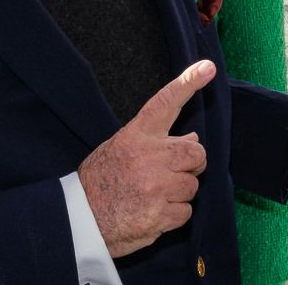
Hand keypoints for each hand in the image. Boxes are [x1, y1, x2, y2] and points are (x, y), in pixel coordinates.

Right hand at [77, 60, 215, 256]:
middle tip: (171, 173)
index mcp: (137, 136)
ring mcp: (156, 185)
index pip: (166, 103)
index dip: (188, 83)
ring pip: (192, 185)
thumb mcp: (122, 150)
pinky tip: (151, 213)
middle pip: (196, 152)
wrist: (79, 219)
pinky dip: (173, 215)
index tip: (207, 68)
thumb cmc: (101, 181)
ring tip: (152, 196)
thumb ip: (155, 143)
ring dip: (178, 193)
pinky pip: (186, 212)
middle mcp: (149, 156)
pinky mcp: (160, 213)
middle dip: (191, 164)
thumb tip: (192, 138)